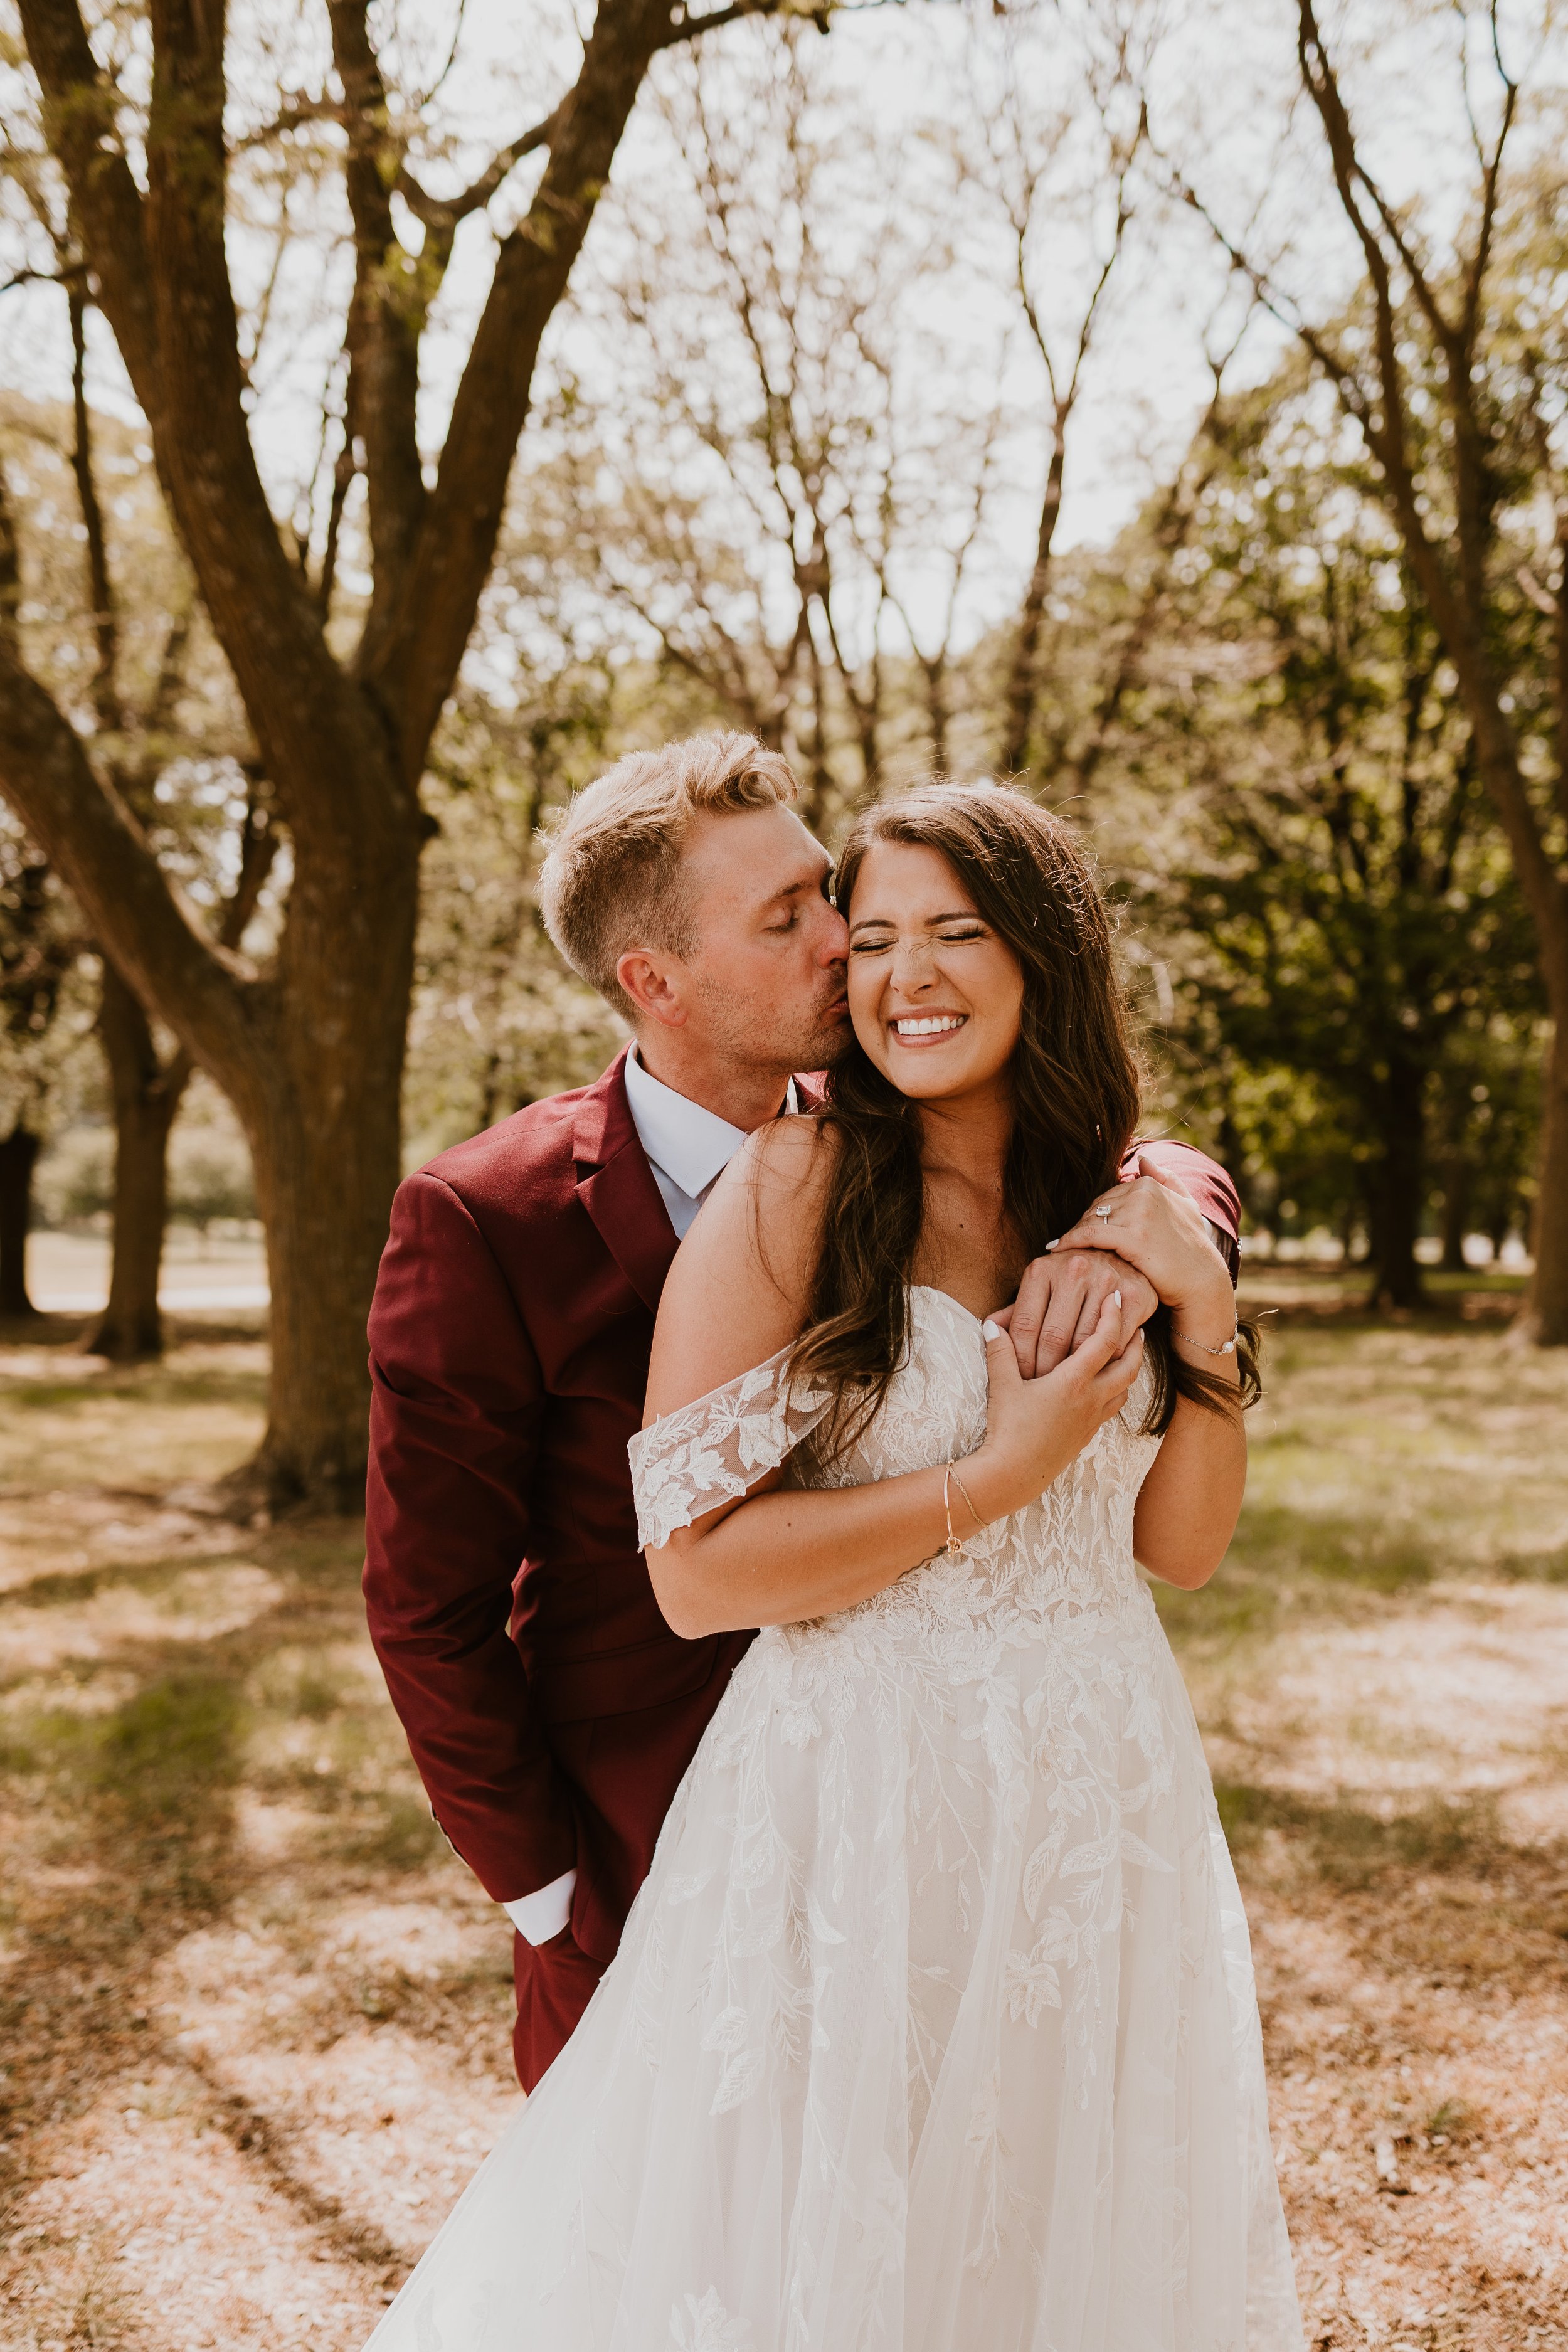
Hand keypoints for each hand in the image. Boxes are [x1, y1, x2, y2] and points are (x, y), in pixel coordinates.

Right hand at [964, 1294, 1143, 1522]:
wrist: (1013, 1474)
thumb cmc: (1008, 1429)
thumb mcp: (1002, 1385)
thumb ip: (1000, 1351)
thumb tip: (992, 1324)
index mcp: (1073, 1381)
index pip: (1104, 1341)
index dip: (1113, 1316)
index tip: (1117, 1298)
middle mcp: (1090, 1399)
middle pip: (1128, 1367)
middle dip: (1135, 1344)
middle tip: (1136, 1327)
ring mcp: (1091, 1420)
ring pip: (1124, 1390)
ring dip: (1129, 1370)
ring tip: (1125, 1356)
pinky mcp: (1086, 1435)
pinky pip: (1112, 1409)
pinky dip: (1116, 1392)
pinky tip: (1105, 1389)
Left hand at [1000, 1248, 1156, 1377]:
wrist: (1120, 1251)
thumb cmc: (1072, 1276)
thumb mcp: (1041, 1284)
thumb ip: (1017, 1309)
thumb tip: (990, 1331)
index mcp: (1041, 1270)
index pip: (1024, 1326)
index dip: (1020, 1360)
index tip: (1019, 1380)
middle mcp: (1072, 1271)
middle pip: (1053, 1338)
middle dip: (1044, 1371)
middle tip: (1040, 1391)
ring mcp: (1104, 1282)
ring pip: (1083, 1344)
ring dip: (1073, 1373)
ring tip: (1063, 1390)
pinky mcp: (1132, 1296)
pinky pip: (1113, 1343)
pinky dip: (1103, 1363)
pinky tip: (1094, 1374)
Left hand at [1047, 1155, 1232, 1319]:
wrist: (1202, 1282)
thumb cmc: (1192, 1248)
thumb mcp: (1187, 1207)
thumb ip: (1166, 1180)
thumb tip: (1143, 1159)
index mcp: (1150, 1185)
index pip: (1107, 1197)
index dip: (1094, 1216)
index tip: (1082, 1231)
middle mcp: (1143, 1193)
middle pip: (1096, 1208)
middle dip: (1082, 1225)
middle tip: (1066, 1243)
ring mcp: (1139, 1214)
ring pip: (1091, 1220)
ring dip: (1074, 1235)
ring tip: (1060, 1249)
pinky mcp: (1133, 1238)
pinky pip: (1091, 1235)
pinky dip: (1070, 1241)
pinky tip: (1057, 1250)